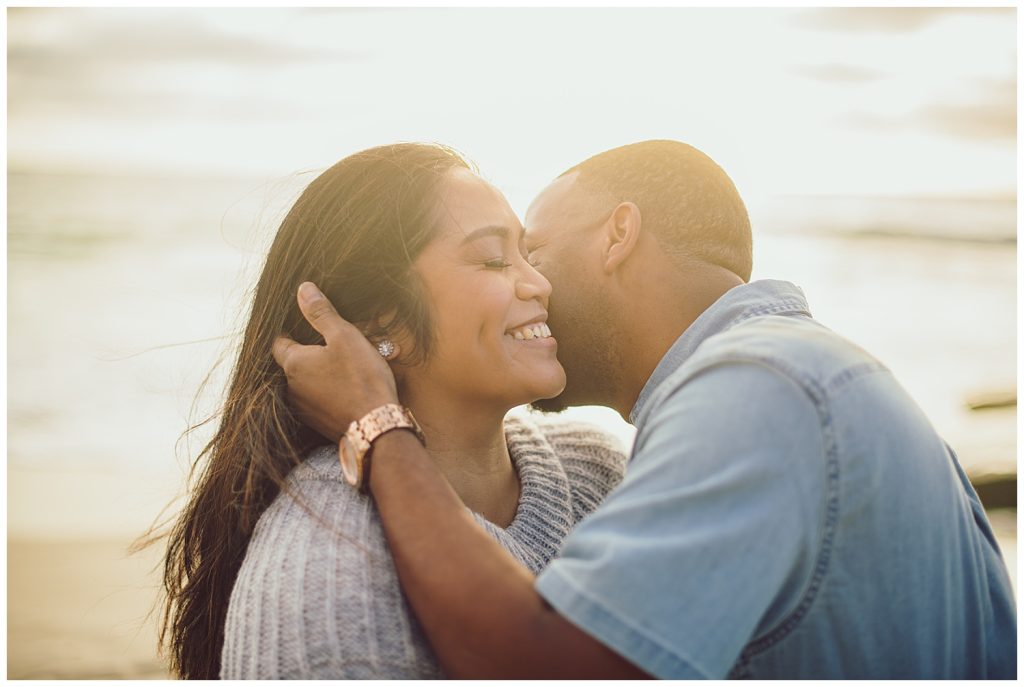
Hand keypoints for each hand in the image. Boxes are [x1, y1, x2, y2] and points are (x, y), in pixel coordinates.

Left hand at [272, 282, 398, 441]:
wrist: (376, 426)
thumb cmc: (361, 378)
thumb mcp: (344, 336)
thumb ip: (321, 313)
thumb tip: (302, 289)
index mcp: (293, 363)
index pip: (279, 342)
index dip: (290, 331)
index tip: (305, 326)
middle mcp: (290, 387)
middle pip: (291, 363)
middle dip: (307, 353)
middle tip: (330, 345)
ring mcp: (302, 408)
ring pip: (302, 383)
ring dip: (316, 374)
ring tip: (342, 366)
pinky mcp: (316, 423)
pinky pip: (314, 400)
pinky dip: (325, 391)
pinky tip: (345, 388)